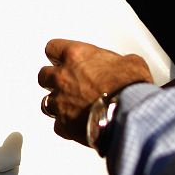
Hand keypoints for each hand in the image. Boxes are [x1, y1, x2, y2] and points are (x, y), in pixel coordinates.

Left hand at [37, 38, 153, 142]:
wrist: (129, 115)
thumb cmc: (129, 87)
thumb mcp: (131, 63)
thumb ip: (117, 63)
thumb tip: (122, 68)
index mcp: (76, 56)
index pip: (52, 48)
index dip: (57, 54)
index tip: (61, 58)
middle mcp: (63, 78)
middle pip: (43, 75)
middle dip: (53, 79)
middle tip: (67, 83)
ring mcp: (60, 103)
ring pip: (45, 102)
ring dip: (57, 103)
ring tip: (71, 106)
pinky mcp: (64, 126)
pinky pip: (58, 126)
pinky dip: (66, 126)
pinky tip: (77, 125)